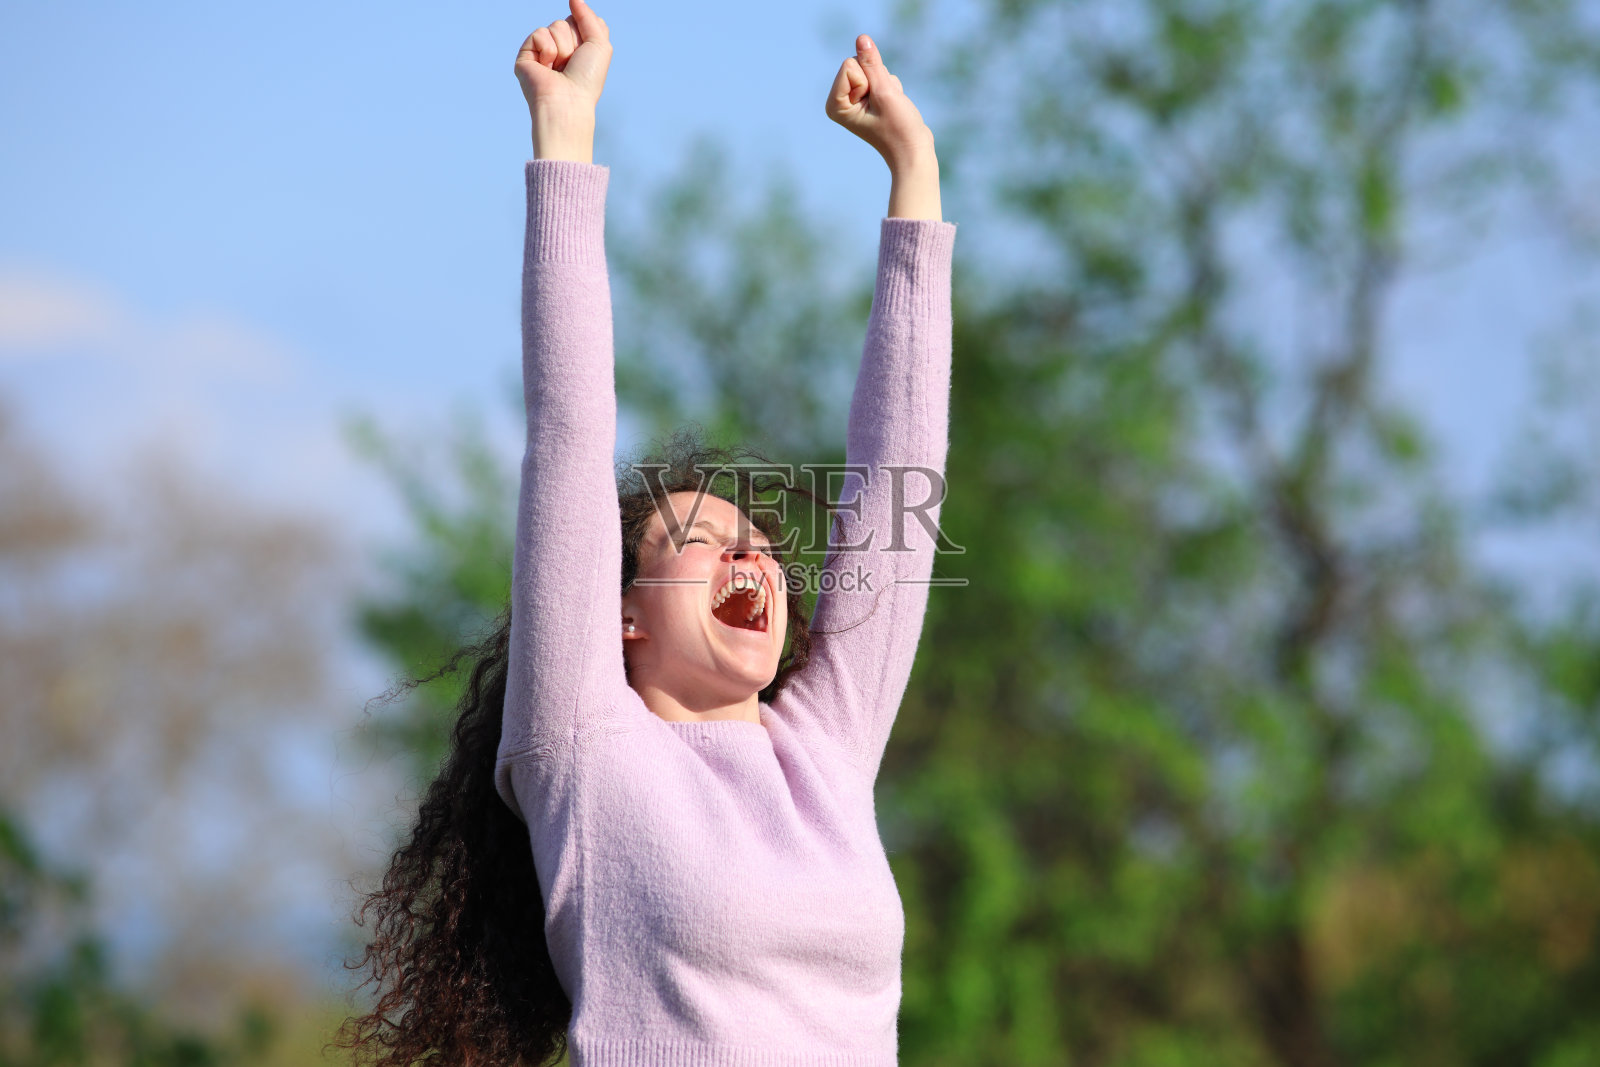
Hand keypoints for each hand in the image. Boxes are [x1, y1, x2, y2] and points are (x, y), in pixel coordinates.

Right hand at [515, 0, 612, 122]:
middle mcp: (558, 49)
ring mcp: (541, 52)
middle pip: (566, 22)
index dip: (585, 36)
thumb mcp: (600, 44)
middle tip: (572, 64)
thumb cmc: (587, 79)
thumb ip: (588, 17)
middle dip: (574, 42)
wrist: (568, 101)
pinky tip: (546, 67)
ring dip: (563, 47)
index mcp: (575, 48)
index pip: (578, 21)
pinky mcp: (526, 55)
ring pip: (554, 26)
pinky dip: (548, 50)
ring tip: (559, 68)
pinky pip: (539, 33)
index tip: (585, 57)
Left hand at [824, 35, 933, 165]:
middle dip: (878, 80)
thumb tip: (862, 38)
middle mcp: (840, 100)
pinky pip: (879, 75)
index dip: (868, 81)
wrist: (913, 151)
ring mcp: (853, 99)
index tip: (875, 104)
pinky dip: (890, 88)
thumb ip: (871, 62)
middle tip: (885, 105)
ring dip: (886, 84)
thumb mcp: (884, 90)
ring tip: (889, 107)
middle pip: (858, 64)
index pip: (849, 65)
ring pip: (871, 68)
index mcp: (834, 104)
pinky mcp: (867, 97)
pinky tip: (892, 106)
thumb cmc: (898, 127)